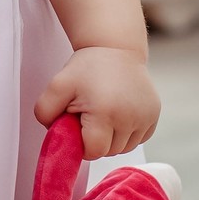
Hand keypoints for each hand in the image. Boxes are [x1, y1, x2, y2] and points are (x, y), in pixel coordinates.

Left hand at [34, 46, 159, 160]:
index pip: (94, 151)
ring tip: (104, 113)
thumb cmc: (86, 68)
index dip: (82, 143)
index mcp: (106, 113)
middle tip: (90, 115)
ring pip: (124, 148)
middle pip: (109, 151)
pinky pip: (138, 139)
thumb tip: (56, 136)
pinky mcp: (154, 115)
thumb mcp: (57, 86)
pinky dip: (127, 132)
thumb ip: (45, 113)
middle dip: (96, 140)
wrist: (115, 48)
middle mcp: (130, 117)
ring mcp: (146, 117)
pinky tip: (119, 113)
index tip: (78, 124)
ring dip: (112, 138)